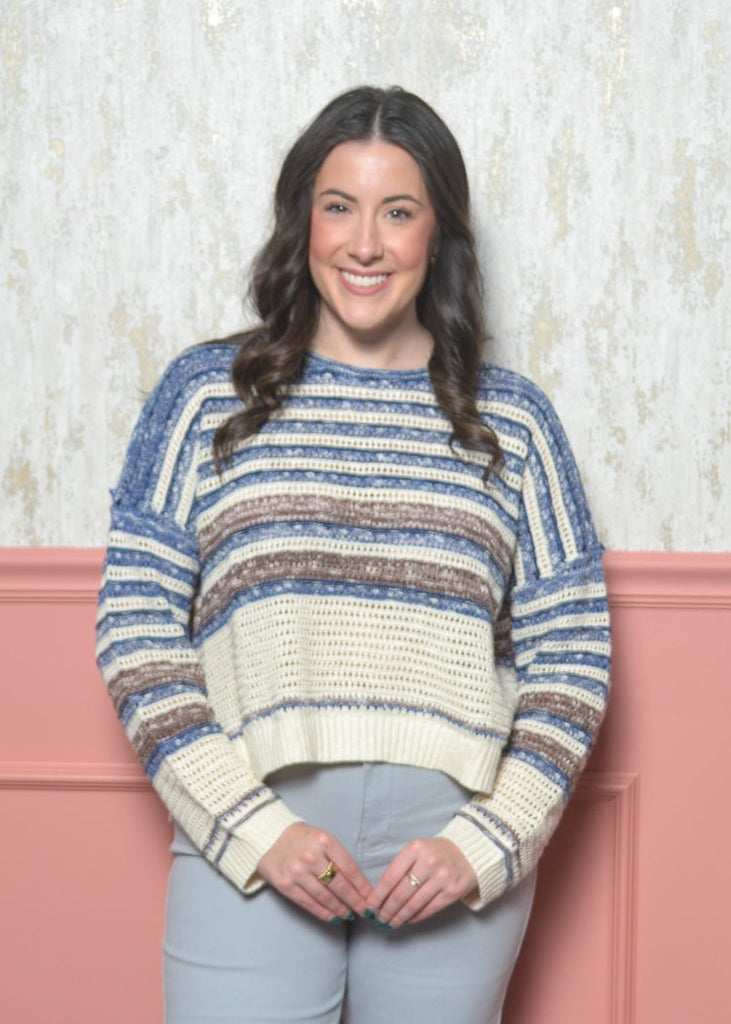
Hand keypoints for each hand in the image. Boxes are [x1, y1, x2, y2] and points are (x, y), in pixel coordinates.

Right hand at [257, 822, 372, 922]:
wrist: (269, 836)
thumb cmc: (302, 839)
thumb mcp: (322, 839)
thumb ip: (338, 857)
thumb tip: (358, 884)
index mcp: (324, 841)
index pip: (350, 868)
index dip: (362, 886)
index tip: (372, 898)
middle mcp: (311, 856)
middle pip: (339, 884)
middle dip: (356, 901)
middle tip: (366, 912)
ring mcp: (296, 871)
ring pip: (325, 896)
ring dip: (341, 909)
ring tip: (350, 915)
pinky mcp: (285, 884)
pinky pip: (308, 903)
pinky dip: (323, 913)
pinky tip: (334, 918)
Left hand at [369, 837, 477, 927]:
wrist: (468, 852)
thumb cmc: (435, 852)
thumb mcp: (416, 850)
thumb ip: (400, 868)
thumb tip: (380, 896)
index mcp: (415, 848)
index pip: (390, 877)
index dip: (378, 896)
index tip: (369, 907)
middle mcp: (429, 862)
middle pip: (400, 894)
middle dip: (386, 910)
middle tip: (379, 919)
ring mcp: (443, 877)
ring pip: (414, 905)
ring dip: (399, 917)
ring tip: (390, 923)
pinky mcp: (453, 892)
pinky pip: (429, 910)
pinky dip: (415, 917)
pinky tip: (408, 920)